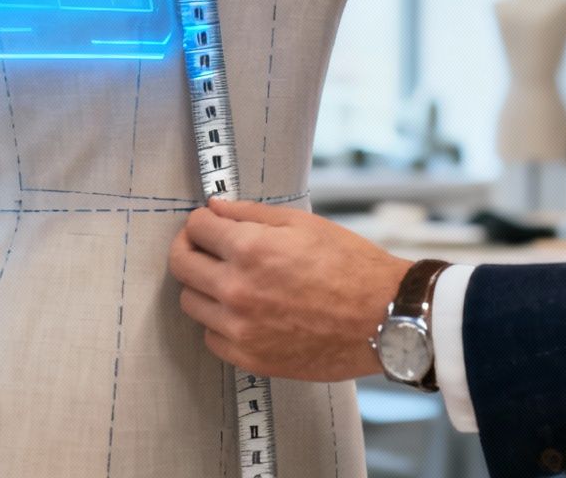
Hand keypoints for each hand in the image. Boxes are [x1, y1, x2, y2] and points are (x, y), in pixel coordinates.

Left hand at [168, 197, 411, 381]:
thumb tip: (214, 207)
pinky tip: (245, 312)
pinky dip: (220, 323)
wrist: (384, 318)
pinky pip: (211, 337)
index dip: (201, 220)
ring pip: (191, 303)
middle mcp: (237, 290)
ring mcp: (241, 329)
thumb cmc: (351, 268)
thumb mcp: (303, 224)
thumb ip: (251, 214)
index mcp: (250, 250)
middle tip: (207, 247)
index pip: (196, 228)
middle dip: (190, 248)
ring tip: (232, 280)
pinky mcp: (250, 358)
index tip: (209, 223)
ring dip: (204, 287)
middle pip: (181, 265)